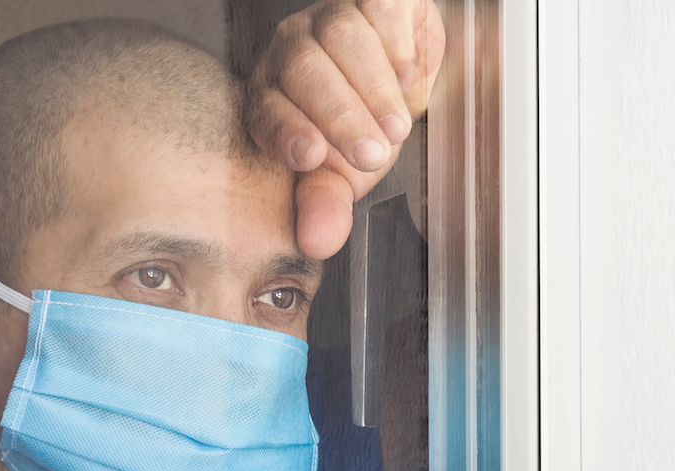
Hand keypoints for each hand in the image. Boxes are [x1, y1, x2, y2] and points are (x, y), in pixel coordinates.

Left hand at [248, 0, 444, 259]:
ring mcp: (330, 18)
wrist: (400, 77)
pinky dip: (394, 37)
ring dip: (372, 85)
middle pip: (304, 70)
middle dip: (340, 116)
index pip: (267, 110)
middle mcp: (292, 51)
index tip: (311, 157)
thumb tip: (318, 241)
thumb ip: (326, 203)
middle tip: (373, 154)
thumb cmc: (361, 126)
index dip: (286, 131)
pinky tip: (408, 72)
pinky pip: (378, 3)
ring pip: (341, 35)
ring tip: (396, 126)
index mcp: (273, 96)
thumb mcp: (344, 173)